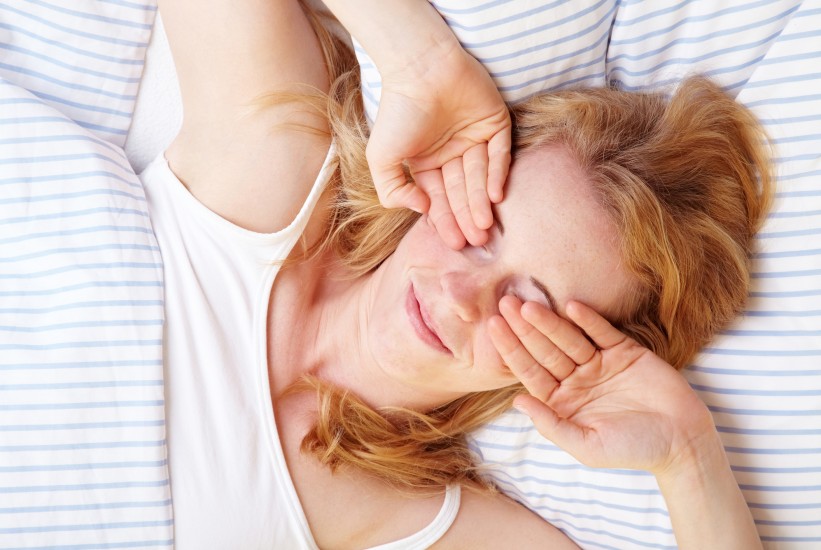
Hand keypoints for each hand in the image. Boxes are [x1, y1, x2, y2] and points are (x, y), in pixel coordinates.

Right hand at [366, 45, 511, 248]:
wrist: (419, 70)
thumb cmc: (398, 112)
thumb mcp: (381, 158)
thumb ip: (391, 190)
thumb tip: (420, 210)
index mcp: (427, 162)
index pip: (440, 197)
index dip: (446, 221)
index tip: (453, 243)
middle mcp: (452, 152)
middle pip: (463, 191)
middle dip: (467, 217)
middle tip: (475, 242)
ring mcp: (475, 138)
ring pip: (481, 177)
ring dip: (482, 202)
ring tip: (484, 227)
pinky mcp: (495, 122)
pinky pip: (500, 153)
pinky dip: (498, 174)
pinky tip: (495, 197)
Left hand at [488, 297, 716, 474]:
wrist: (683, 442)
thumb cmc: (633, 450)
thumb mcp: (586, 445)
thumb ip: (551, 424)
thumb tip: (517, 402)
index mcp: (561, 401)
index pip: (530, 371)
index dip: (512, 349)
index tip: (493, 327)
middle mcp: (576, 379)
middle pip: (545, 350)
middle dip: (524, 328)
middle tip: (504, 302)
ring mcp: (600, 364)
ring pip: (569, 338)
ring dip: (550, 321)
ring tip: (529, 304)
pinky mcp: (626, 352)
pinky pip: (602, 332)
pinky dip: (589, 320)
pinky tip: (571, 306)